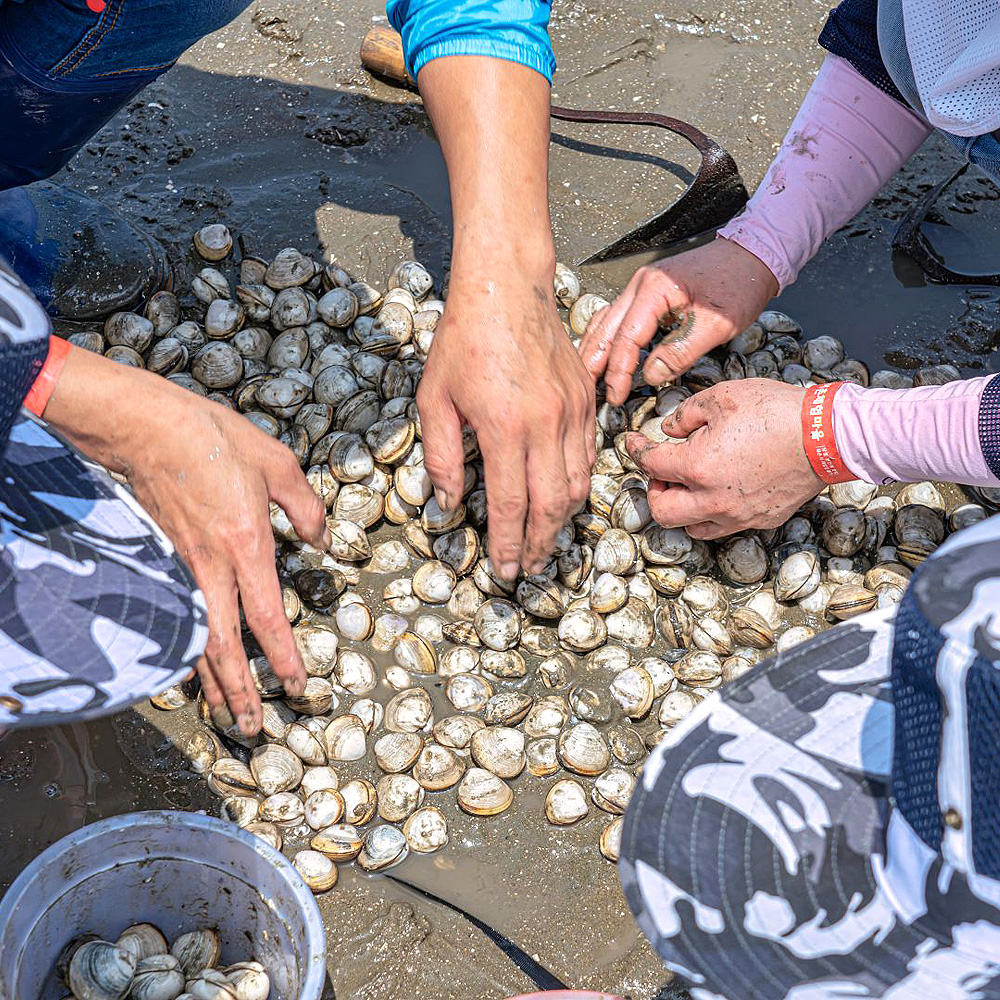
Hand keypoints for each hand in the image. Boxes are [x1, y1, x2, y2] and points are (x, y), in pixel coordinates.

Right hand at [45, 347, 327, 733]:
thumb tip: (324, 540)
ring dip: (211, 682)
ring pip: (195, 639)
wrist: (145, 426)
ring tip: (225, 714)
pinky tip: (191, 667)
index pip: (267, 618)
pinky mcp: (161, 559)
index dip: (281, 658)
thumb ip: (304, 507)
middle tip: (253, 727)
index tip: (296, 686)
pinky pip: (175, 617)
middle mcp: (211, 567)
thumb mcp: (277, 463)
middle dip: (240, 691)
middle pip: (224, 647)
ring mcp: (181, 567)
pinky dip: (184, 649)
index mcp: (246, 545)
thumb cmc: (213, 439)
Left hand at [415, 55, 595, 577]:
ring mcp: (573, 413)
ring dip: (561, 521)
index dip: (507, 544)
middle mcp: (546, 426)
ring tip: (544, 541)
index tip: (504, 571)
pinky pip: (589, 455)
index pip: (509, 504)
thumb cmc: (462, 342)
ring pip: (577, 485)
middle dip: (538, 543)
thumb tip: (449, 502)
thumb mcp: (435, 400)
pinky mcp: (587, 399)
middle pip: (550, 505)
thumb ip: (442, 456)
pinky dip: (579, 485)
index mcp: (504, 429)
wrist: (508, 289)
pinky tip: (563, 498)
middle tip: (528, 567)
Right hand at [579, 237, 777, 404]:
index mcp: (654, 290)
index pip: (626, 337)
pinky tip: (602, 353)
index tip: (616, 396)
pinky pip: (618, 317)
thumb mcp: (717, 324)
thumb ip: (682, 350)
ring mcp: (642, 287)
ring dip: (595, 350)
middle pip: (605, 329)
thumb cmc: (739, 283)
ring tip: (586, 377)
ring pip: (606, 322)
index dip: (619, 371)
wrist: (753, 254)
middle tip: (586, 391)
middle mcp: (641, 285)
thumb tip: (652, 375)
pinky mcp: (649, 293)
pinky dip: (607, 338)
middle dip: (594, 363)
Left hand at [625, 379, 822, 537]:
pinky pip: (724, 527)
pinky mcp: (760, 520)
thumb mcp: (722, 396)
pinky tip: (718, 492)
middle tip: (661, 472)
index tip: (633, 442)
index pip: (650, 465)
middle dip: (654, 491)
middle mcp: (713, 500)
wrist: (827, 435)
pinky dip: (711, 513)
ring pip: (691, 527)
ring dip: (681, 508)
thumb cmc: (776, 411)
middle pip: (662, 512)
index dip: (636, 450)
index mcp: (697, 467)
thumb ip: (686, 414)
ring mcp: (738, 515)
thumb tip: (669, 429)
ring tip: (688, 485)